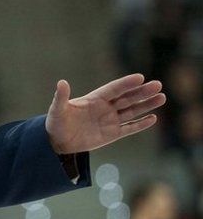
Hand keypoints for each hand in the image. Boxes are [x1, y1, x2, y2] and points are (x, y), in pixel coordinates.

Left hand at [45, 74, 164, 153]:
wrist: (57, 141)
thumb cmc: (56, 123)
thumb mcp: (57, 110)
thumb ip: (61, 97)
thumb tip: (61, 82)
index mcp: (94, 99)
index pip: (113, 89)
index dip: (126, 83)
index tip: (140, 77)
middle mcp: (105, 108)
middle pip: (127, 98)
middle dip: (142, 92)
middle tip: (158, 85)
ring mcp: (110, 120)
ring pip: (132, 111)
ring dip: (146, 105)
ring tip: (162, 97)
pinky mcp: (112, 134)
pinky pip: (129, 128)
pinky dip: (141, 124)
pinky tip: (153, 118)